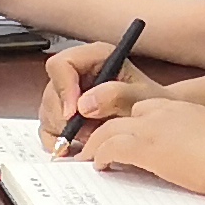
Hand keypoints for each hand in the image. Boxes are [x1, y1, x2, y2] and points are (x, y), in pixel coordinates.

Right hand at [39, 44, 164, 141]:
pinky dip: (58, 141)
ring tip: (93, 137)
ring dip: (66, 131)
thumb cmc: (153, 103)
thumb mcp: (142, 97)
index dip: (64, 89)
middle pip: (52, 92)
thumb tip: (83, 105)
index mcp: (95, 57)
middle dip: (66, 117)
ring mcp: (67, 94)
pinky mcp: (63, 113)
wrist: (156, 120)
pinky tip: (75, 147)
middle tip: (88, 132)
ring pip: (48, 112)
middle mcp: (77, 72)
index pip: (62, 64)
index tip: (74, 113)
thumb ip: (117, 95)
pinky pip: (48, 128)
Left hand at [80, 94, 204, 196]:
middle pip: (124, 115)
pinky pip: (112, 147)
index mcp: (185, 108)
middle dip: (106, 130)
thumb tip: (201, 159)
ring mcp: (155, 127)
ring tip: (88, 157)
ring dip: (96, 144)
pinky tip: (99, 165)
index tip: (125, 133)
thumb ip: (200, 143)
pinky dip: (101, 156)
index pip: (147, 108)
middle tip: (95, 143)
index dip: (132, 122)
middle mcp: (166, 112)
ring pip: (110, 129)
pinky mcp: (148, 146)